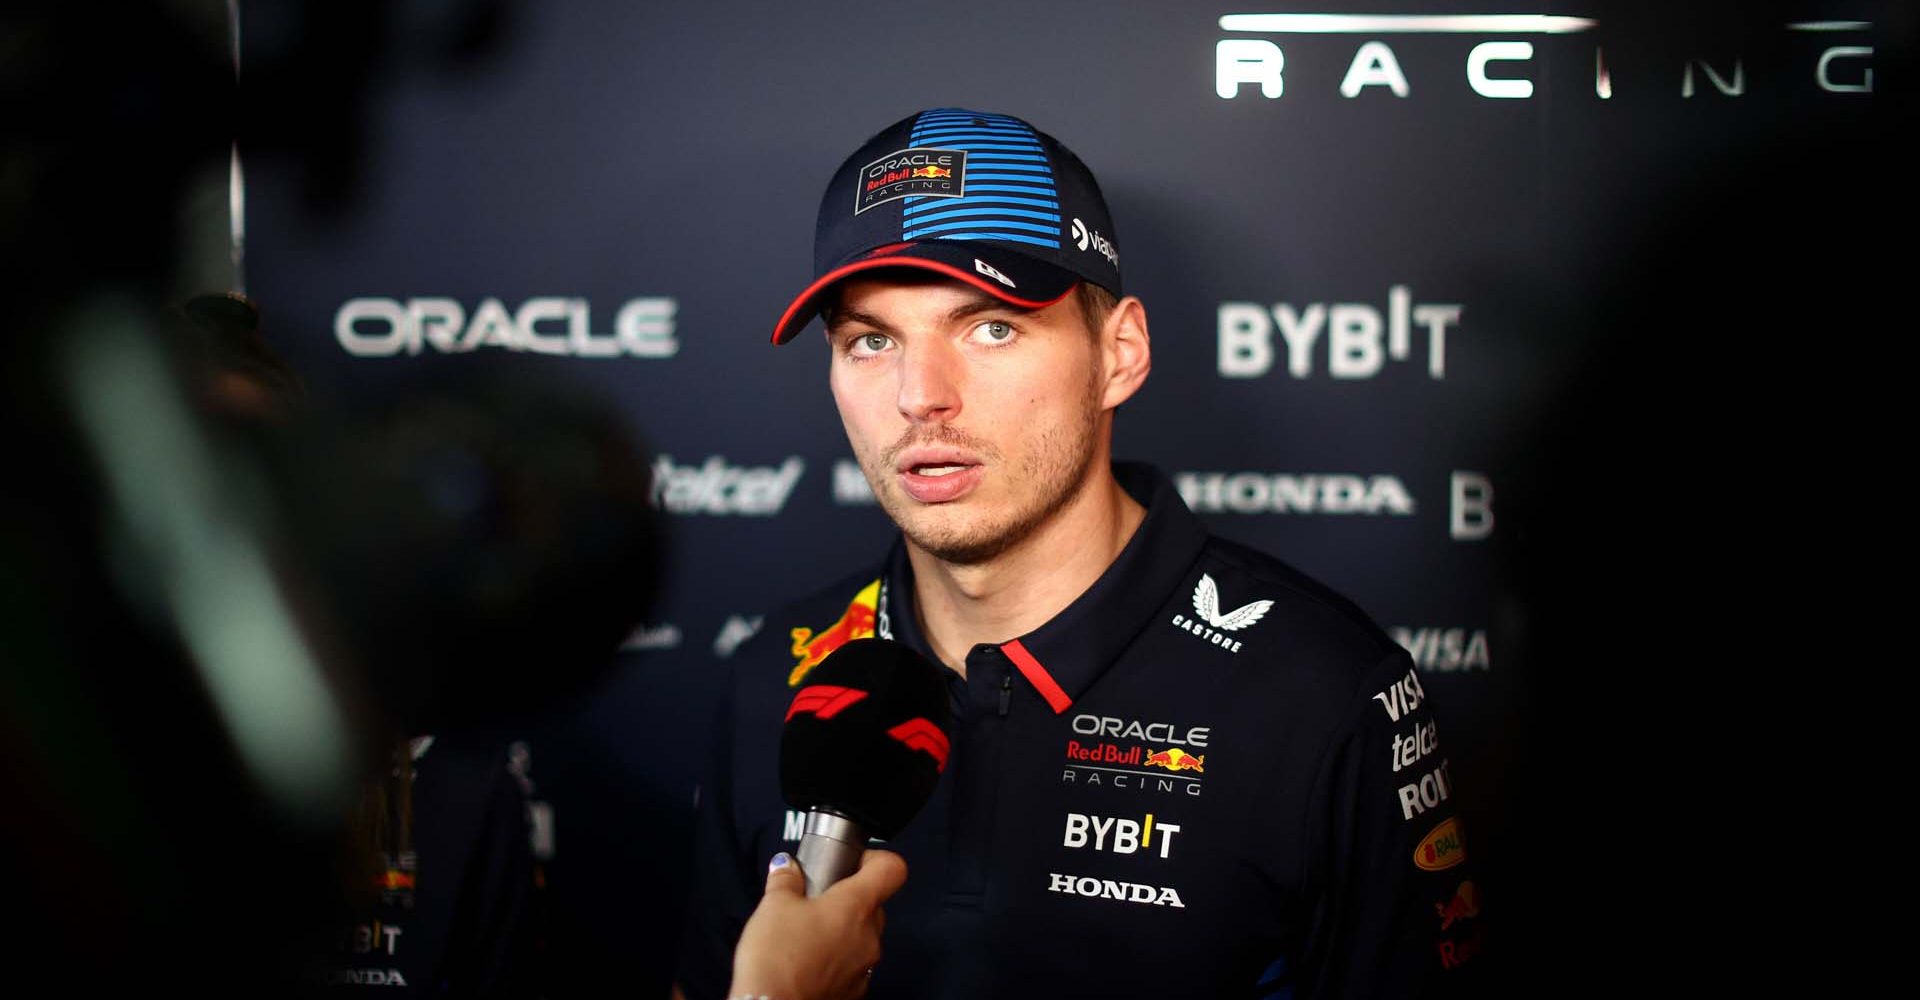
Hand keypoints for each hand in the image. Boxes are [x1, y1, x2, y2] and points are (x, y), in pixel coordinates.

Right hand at [727, 849, 906, 999]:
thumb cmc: (777, 959)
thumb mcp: (773, 906)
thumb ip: (786, 879)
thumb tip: (788, 867)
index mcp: (856, 905)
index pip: (892, 869)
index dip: (874, 859)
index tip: (852, 861)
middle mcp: (869, 936)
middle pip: (874, 904)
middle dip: (848, 898)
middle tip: (817, 899)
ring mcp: (865, 966)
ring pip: (862, 936)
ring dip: (841, 930)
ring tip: (806, 932)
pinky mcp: (854, 991)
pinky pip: (853, 965)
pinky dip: (836, 958)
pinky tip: (808, 960)